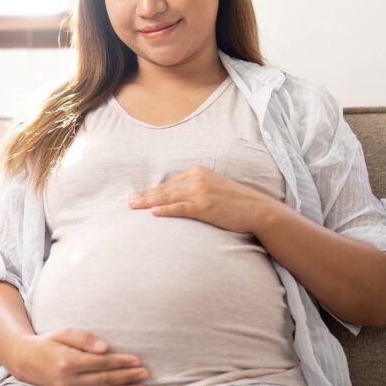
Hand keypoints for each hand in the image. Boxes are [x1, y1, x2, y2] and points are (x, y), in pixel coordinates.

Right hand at [9, 330, 149, 385]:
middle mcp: (69, 380)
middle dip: (127, 377)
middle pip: (104, 379)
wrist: (25, 361)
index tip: (137, 360)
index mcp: (68, 361)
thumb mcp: (62, 333)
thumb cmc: (47, 343)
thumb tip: (105, 348)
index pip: (100, 363)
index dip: (120, 362)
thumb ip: (84, 339)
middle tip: (145, 374)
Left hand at [126, 165, 278, 235]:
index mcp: (197, 172)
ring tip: (133, 206)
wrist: (257, 209)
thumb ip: (194, 188)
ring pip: (169, 197)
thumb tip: (175, 196)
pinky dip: (166, 210)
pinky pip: (181, 208)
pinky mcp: (205, 207)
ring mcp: (201, 193)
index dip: (152, 191)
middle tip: (128, 201)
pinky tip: (153, 213)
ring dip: (148, 202)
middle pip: (165, 189)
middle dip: (145, 195)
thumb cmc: (234, 202)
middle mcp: (197, 179)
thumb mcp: (212, 187)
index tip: (138, 195)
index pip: (170, 183)